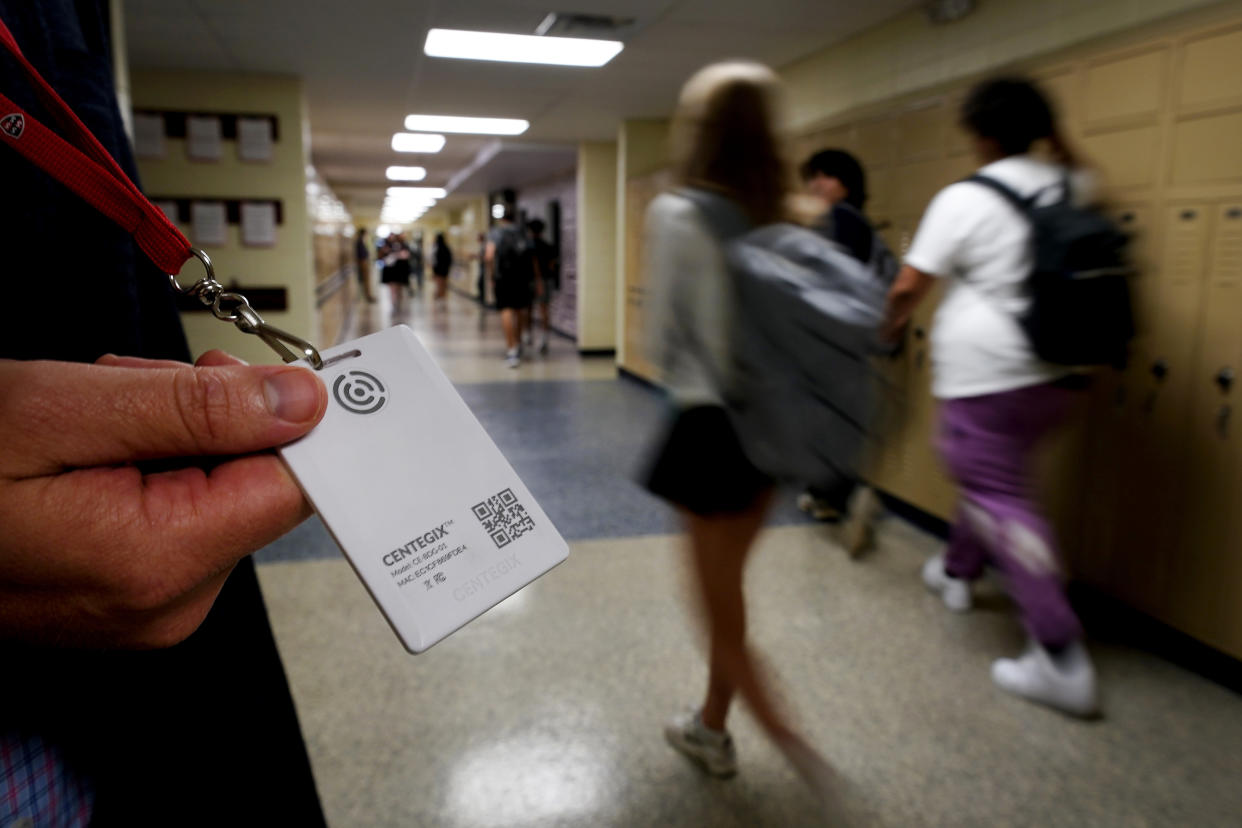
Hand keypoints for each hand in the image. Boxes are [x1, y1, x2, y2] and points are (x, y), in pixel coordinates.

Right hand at [0, 350, 326, 648]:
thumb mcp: (66, 408)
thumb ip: (198, 409)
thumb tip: (303, 404)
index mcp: (159, 564)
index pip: (291, 489)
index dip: (284, 423)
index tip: (258, 376)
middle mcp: (166, 605)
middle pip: (250, 484)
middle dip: (204, 420)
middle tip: (128, 387)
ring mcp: (146, 609)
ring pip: (212, 490)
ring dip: (168, 435)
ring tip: (86, 418)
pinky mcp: (129, 596)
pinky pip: (177, 514)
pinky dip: (145, 466)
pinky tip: (86, 449)